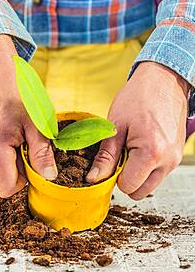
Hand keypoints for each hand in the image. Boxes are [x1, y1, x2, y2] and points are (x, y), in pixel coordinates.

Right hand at [0, 35, 56, 197]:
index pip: (7, 188)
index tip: (37, 164)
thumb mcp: (36, 120)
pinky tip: (13, 134)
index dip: (26, 182)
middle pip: (2, 182)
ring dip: (13, 163)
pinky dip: (5, 154)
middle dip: (21, 172)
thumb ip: (41, 151)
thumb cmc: (15, 89)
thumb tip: (49, 177)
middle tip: (32, 147)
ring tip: (22, 138)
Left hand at [86, 62, 188, 199]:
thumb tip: (93, 179)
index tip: (112, 158)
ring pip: (150, 184)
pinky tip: (142, 145)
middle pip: (140, 191)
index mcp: (151, 153)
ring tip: (132, 146)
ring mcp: (175, 158)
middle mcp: (168, 161)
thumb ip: (105, 157)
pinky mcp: (178, 154)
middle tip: (121, 152)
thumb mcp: (115, 126)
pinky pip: (159, 172)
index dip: (114, 175)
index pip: (128, 186)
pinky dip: (147, 166)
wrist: (164, 80)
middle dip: (126, 177)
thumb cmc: (139, 97)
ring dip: (138, 173)